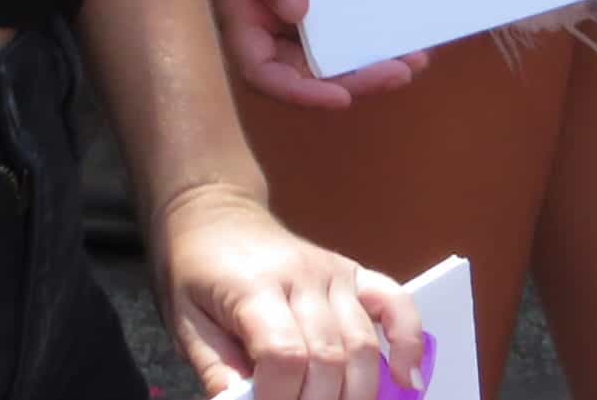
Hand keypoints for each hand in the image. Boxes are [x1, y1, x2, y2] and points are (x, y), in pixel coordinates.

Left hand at [155, 180, 423, 399]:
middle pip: (329, 357)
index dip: (279, 398)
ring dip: (356, 393)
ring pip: (363, 344)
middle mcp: (302, 277)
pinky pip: (396, 304)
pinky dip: (409, 343)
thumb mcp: (187, 322)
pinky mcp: (354, 274)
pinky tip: (407, 381)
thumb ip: (215, 370)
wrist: (213, 214)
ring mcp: (334, 273)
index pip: (283, 354)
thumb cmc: (195, 272)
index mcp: (253, 287)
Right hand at [194, 0, 424, 108]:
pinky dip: (369, 31)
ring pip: (328, 53)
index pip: (262, 69)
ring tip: (413, 58)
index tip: (341, 96)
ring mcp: (292, 7)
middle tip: (399, 70)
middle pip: (305, 71)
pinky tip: (402, 29)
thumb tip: (296, 10)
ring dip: (368, 62)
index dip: (300, 92)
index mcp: (240, 9)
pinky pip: (342, 21)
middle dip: (352, 78)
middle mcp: (266, 19)